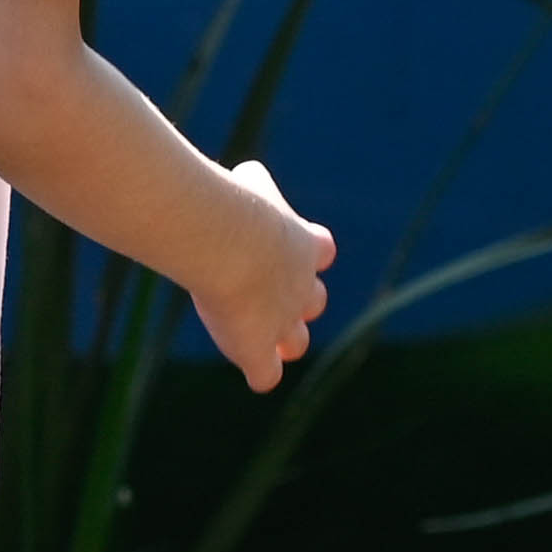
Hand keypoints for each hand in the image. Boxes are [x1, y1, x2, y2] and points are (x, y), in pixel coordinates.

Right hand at [193, 158, 336, 390]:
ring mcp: (283, 323)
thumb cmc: (236, 206)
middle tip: (258, 291)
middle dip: (293, 301)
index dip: (304, 252)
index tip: (273, 246)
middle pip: (313, 300)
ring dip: (283, 341)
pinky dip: (261, 373)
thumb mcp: (250, 183)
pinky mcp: (256, 350)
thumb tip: (244, 175)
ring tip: (255, 335)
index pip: (319, 249)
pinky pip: (266, 376)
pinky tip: (246, 363)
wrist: (232, 243)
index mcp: (306, 245)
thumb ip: (252, 184)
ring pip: (297, 343)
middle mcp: (302, 287)